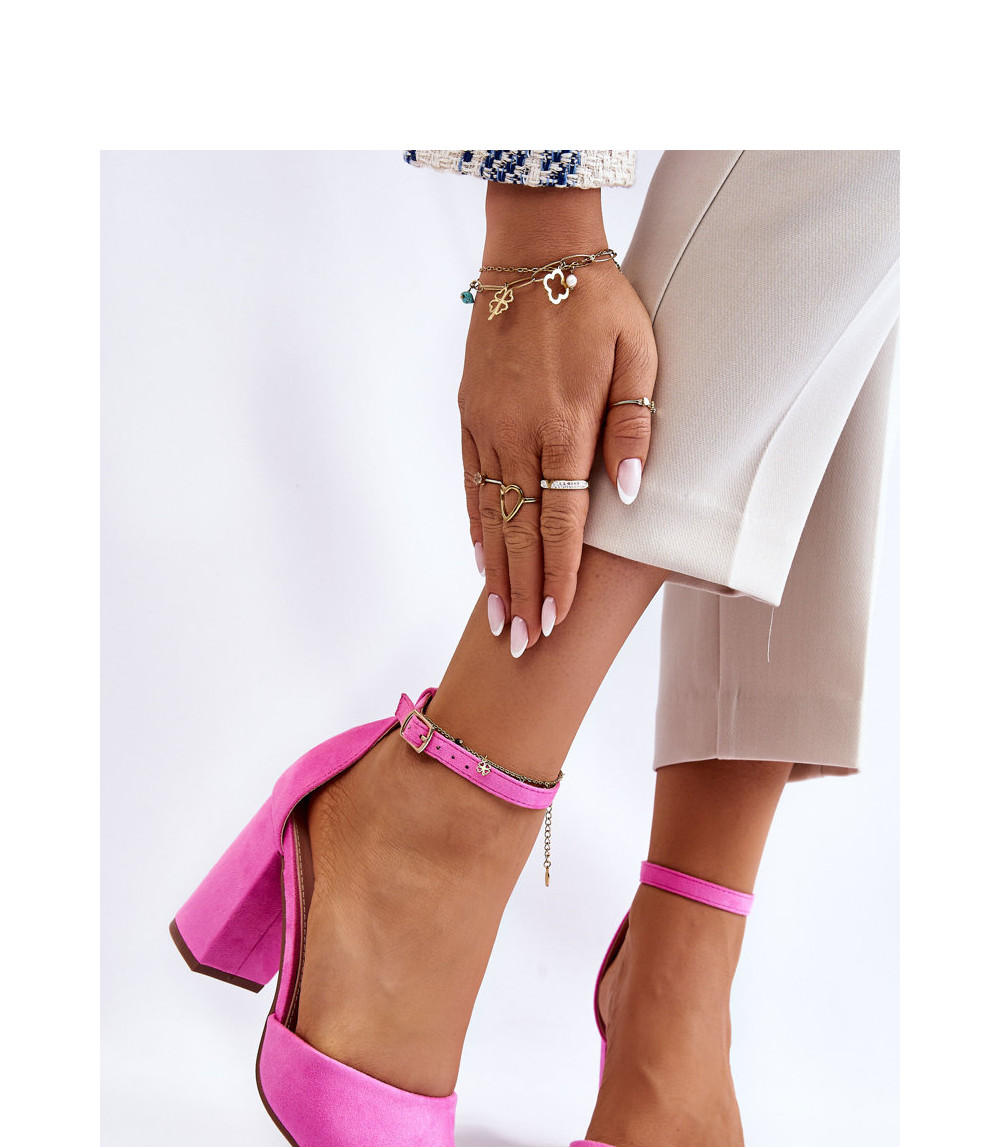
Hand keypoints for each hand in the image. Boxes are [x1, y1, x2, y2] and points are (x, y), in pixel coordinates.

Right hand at [459, 183, 656, 655]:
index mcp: (565, 425)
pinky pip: (471, 480)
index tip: (558, 621)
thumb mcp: (639, 353)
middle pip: (521, 530)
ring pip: (490, 514)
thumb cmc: (598, 300)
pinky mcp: (470, 413)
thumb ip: (634, 426)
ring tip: (498, 619)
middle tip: (523, 646)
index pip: (563, 521)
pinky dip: (476, 524)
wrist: (535, 249)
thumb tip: (631, 491)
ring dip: (495, 571)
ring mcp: (487, 425)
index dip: (561, 576)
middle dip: (525, 593)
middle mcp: (519, 434)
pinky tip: (479, 558)